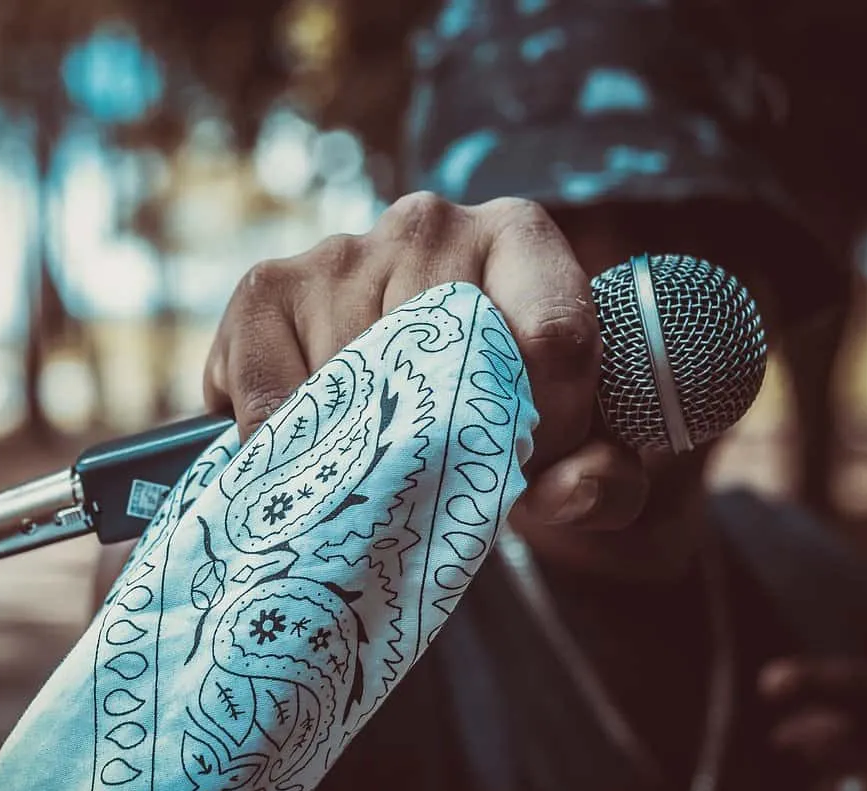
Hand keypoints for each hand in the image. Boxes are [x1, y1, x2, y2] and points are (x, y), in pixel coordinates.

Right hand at [202, 192, 648, 528]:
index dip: (553, 425)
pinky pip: (271, 397)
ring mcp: (342, 251)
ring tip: (378, 459)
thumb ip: (600, 481)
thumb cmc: (492, 413)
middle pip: (456, 370)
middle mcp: (430, 223)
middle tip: (450, 475)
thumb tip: (572, 491)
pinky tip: (308, 448)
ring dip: (367, 454)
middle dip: (458, 449)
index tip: (532, 464)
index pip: (556, 339)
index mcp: (520, 238)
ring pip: (362, 393)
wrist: (395, 388)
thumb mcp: (565, 454)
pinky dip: (283, 445)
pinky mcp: (266, 289)